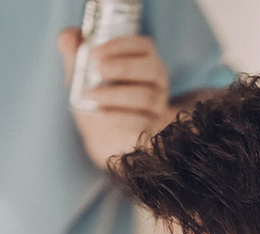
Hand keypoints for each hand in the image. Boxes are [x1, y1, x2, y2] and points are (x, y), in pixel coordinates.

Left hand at [58, 28, 170, 168]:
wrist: (107, 132)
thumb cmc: (101, 92)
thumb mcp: (85, 70)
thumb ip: (75, 51)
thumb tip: (65, 39)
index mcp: (145, 58)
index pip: (142, 45)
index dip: (120, 46)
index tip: (94, 51)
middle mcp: (157, 79)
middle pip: (151, 69)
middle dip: (123, 67)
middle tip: (99, 69)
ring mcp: (157, 104)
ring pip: (145, 96)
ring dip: (115, 94)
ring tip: (90, 95)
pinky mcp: (152, 126)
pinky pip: (140, 121)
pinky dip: (117, 117)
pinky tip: (98, 114)